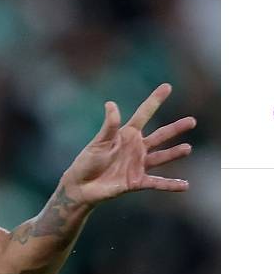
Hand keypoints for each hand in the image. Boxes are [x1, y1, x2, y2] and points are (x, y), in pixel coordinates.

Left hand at [59, 83, 195, 205]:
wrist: (81, 187)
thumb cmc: (87, 162)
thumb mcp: (99, 142)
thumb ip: (109, 126)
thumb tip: (111, 104)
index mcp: (127, 134)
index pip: (144, 113)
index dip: (155, 100)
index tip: (167, 86)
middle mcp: (136, 148)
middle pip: (160, 135)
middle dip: (176, 128)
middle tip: (192, 121)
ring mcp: (138, 164)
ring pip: (162, 157)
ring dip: (174, 153)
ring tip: (188, 148)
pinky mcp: (137, 181)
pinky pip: (157, 183)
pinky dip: (170, 185)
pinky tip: (185, 185)